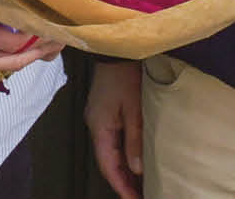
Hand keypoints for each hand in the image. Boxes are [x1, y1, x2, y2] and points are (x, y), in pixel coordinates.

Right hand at [84, 61, 144, 198]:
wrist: (117, 50)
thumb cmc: (125, 76)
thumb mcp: (134, 109)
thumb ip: (134, 139)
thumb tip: (136, 168)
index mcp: (100, 127)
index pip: (108, 165)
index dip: (120, 185)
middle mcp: (95, 125)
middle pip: (107, 161)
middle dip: (122, 181)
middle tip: (139, 196)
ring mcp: (98, 118)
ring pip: (109, 151)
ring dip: (122, 168)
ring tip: (139, 184)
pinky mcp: (104, 111)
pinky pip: (111, 139)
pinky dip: (122, 154)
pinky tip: (133, 159)